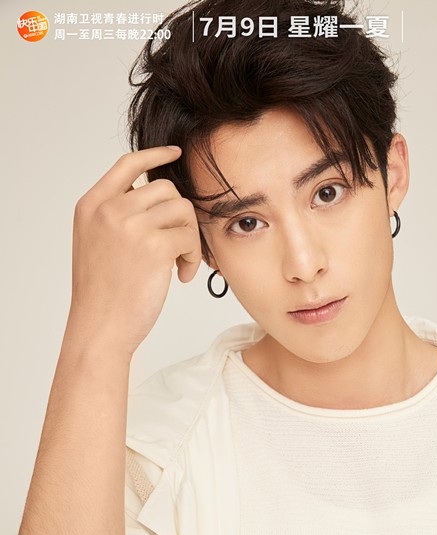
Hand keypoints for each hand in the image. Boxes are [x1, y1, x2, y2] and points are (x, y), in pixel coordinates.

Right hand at [68, 146, 200, 357]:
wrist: (99, 327)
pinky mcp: (154, 246)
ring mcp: (130, 225)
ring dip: (189, 238)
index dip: (155, 155)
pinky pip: (190, 236)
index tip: (175, 153)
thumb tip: (157, 199)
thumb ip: (117, 216)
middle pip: (166, 188)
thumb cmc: (102, 294)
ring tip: (180, 265)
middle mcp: (109, 209)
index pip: (128, 164)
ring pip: (182, 210)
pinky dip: (193, 257)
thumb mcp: (96, 243)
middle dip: (180, 216)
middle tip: (180, 247)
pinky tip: (182, 276)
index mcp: (92, 205)